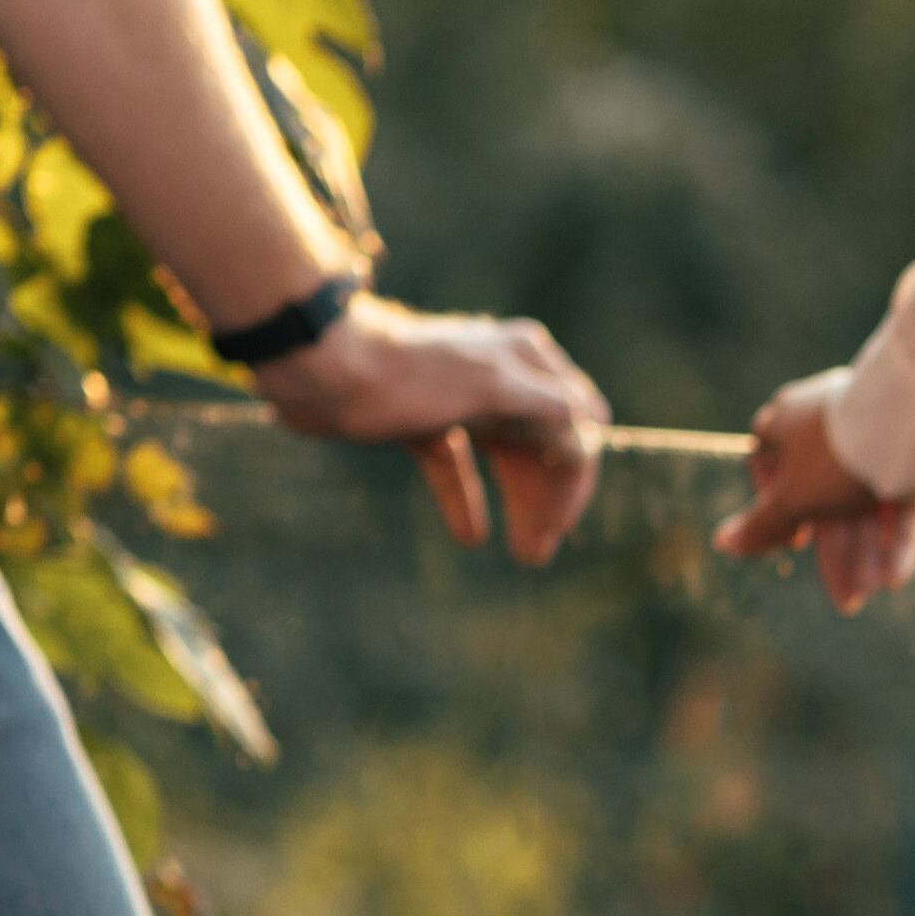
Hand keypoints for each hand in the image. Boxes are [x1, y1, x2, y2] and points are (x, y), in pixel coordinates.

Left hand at [252, 297, 611, 564]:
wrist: (323, 368)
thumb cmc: (408, 376)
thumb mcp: (491, 386)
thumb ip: (548, 407)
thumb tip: (591, 430)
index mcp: (529, 361)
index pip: (578, 426)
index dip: (574, 480)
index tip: (557, 526)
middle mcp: (504, 376)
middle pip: (545, 447)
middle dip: (547, 500)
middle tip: (537, 553)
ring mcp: (464, 399)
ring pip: (507, 460)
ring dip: (519, 504)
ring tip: (524, 554)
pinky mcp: (426, 421)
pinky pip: (459, 465)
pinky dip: (467, 498)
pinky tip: (471, 535)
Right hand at [717, 380, 914, 611]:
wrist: (904, 423)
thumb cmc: (833, 456)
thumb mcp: (791, 498)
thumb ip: (761, 524)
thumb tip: (721, 542)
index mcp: (788, 423)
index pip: (768, 463)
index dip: (775, 507)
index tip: (793, 543)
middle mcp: (828, 427)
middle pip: (824, 498)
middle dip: (836, 553)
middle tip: (846, 598)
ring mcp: (872, 436)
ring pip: (864, 502)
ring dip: (866, 551)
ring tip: (872, 591)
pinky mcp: (910, 451)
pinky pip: (898, 498)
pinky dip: (896, 537)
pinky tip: (896, 577)